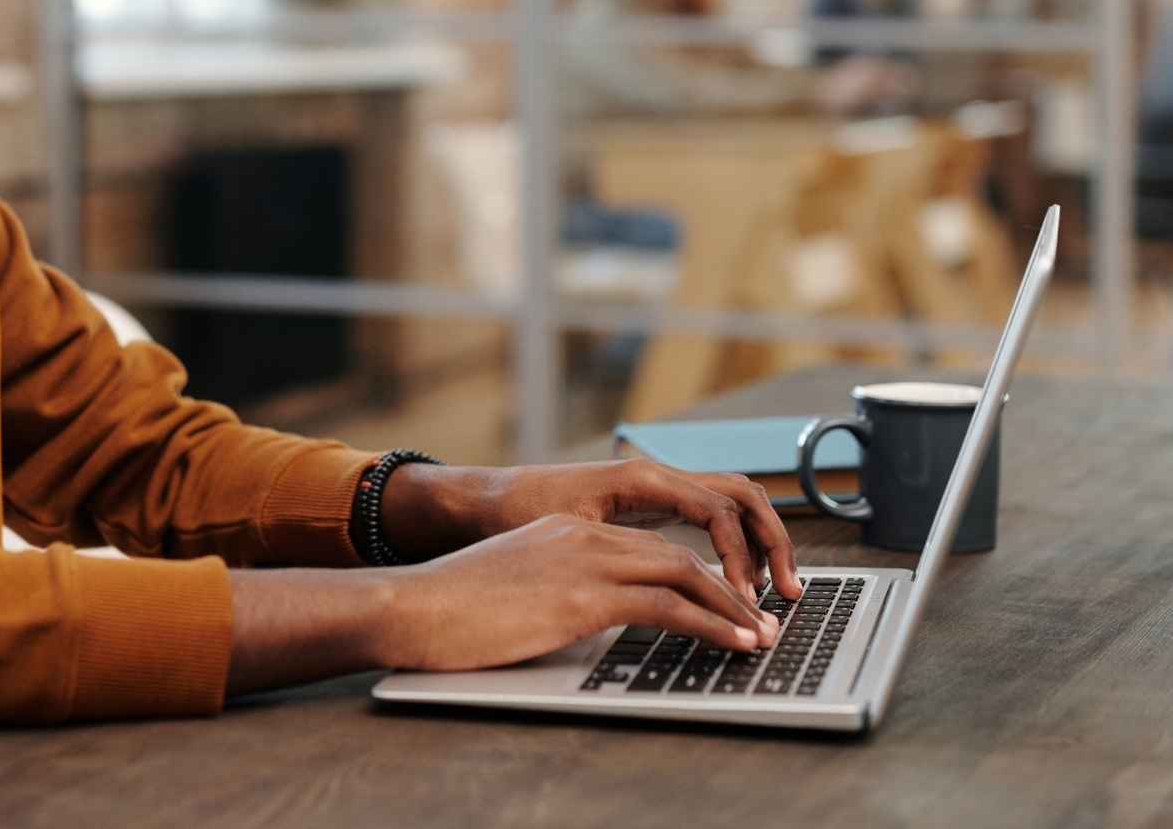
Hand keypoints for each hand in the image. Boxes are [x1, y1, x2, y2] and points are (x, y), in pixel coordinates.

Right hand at [377, 514, 778, 671]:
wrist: (412, 605)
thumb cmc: (450, 607)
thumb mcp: (515, 587)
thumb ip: (555, 591)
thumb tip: (581, 621)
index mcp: (566, 531)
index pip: (649, 546)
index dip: (693, 574)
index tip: (722, 601)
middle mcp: (582, 536)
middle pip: (676, 554)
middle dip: (725, 587)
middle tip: (758, 617)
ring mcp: (585, 561)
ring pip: (683, 573)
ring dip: (730, 606)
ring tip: (760, 634)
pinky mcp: (583, 595)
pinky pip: (668, 605)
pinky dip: (712, 623)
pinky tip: (736, 641)